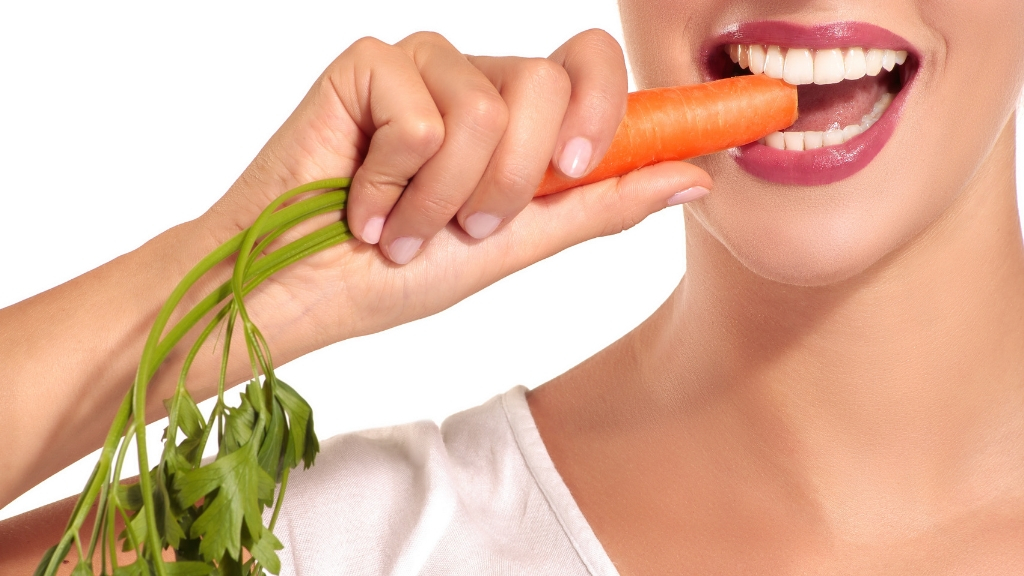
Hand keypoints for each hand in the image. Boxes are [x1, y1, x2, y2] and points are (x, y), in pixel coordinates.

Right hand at [201, 29, 712, 355]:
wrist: (299, 292)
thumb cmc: (394, 275)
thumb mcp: (514, 247)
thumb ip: (598, 204)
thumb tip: (695, 176)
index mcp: (515, 119)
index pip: (590, 69)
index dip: (618, 104)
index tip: (599, 162)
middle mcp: (472, 80)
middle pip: (548, 83)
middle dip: (511, 183)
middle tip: (461, 229)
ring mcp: (420, 66)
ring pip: (486, 103)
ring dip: (444, 197)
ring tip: (398, 226)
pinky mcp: (367, 63)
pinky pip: (420, 112)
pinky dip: (393, 182)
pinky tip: (358, 200)